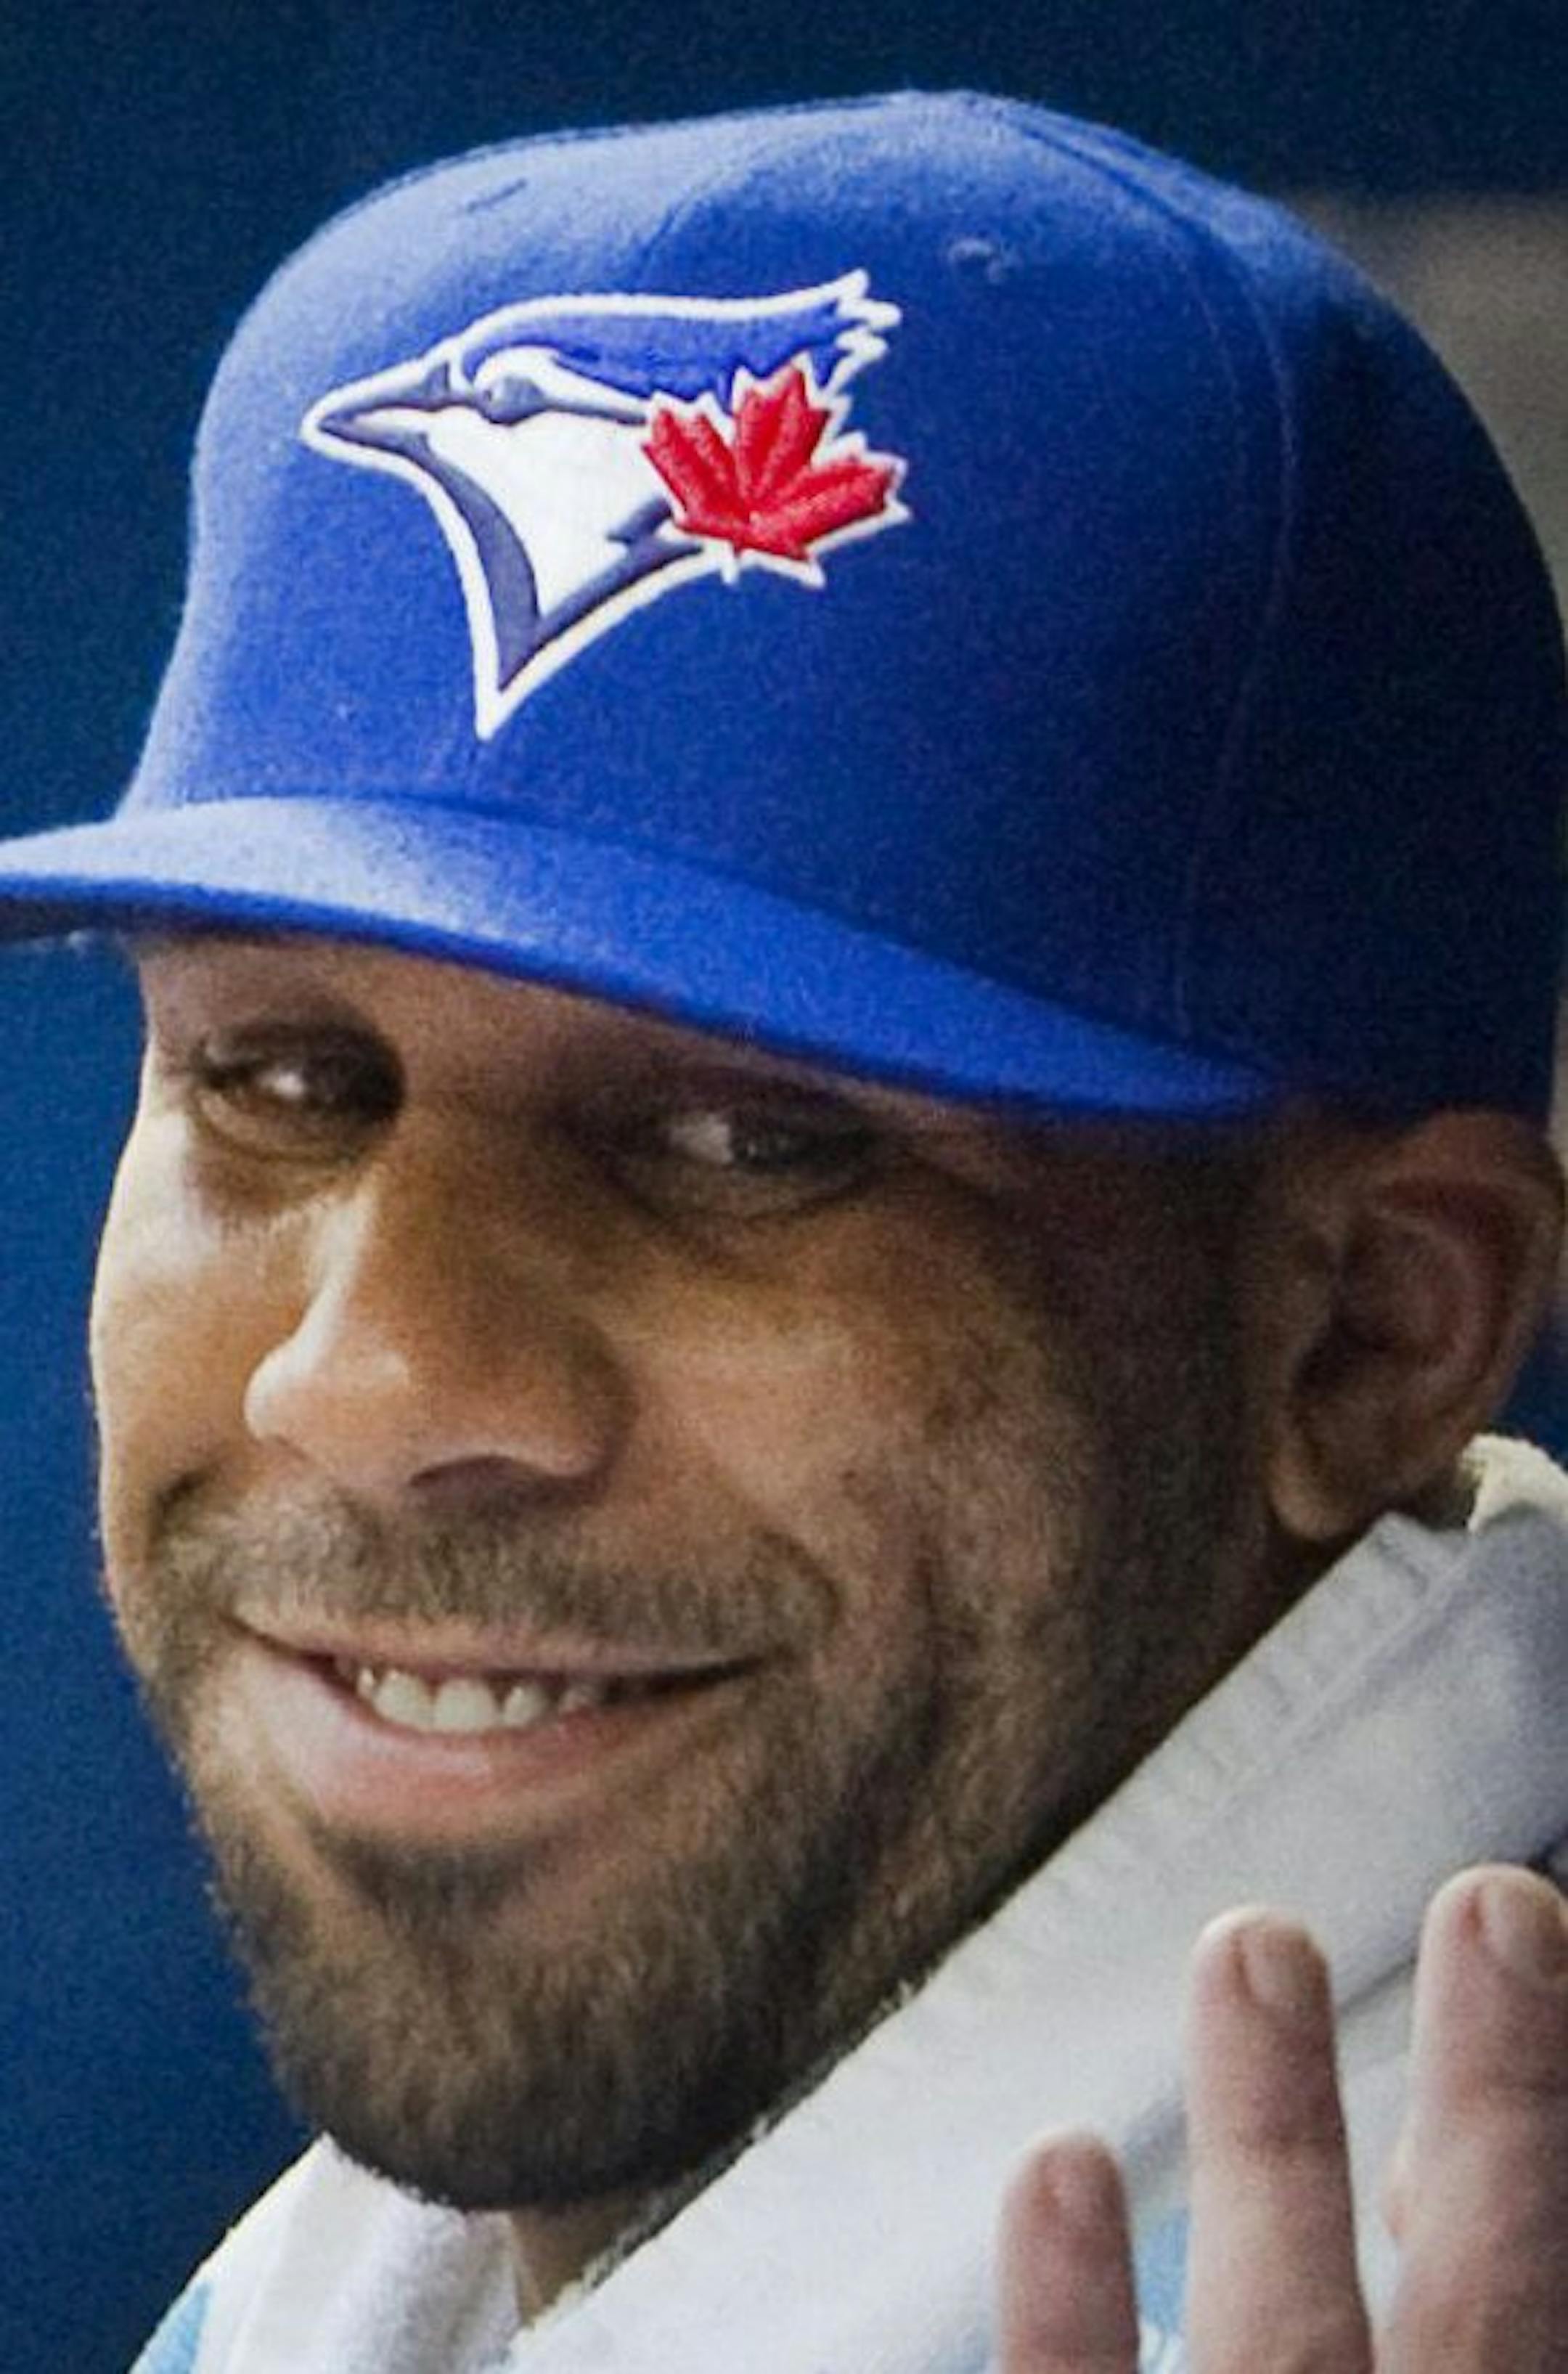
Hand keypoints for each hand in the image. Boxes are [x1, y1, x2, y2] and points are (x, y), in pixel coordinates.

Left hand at [996, 1865, 1567, 2370]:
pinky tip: (1058, 2163)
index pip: (1545, 2301)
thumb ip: (1464, 2333)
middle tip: (1493, 1897)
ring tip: (1253, 1940)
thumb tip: (1409, 2170)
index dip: (1543, 2132)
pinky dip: (1070, 2315)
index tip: (1536, 1929)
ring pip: (1279, 2335)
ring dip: (1271, 2130)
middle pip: (1482, 2313)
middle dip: (1502, 2112)